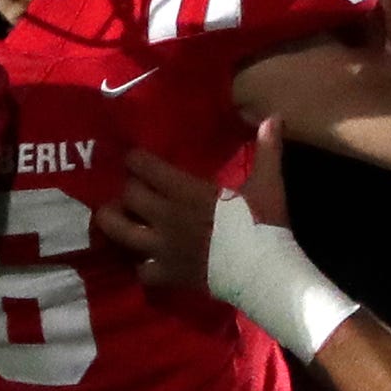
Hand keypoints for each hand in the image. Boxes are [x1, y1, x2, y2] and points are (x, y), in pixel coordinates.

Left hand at [98, 118, 294, 290]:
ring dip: (115, 222)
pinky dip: (142, 265)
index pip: (144, 167)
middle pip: (128, 195)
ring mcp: (162, 248)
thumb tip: (274, 116)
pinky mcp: (167, 274)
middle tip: (133, 189)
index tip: (135, 159)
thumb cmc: (263, 226)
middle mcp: (166, 216)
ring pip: (119, 231)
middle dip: (128, 190)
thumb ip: (266, 150)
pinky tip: (147, 261)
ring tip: (120, 219)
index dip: (135, 160)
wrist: (263, 272)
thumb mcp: (268, 185)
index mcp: (186, 191)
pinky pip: (141, 269)